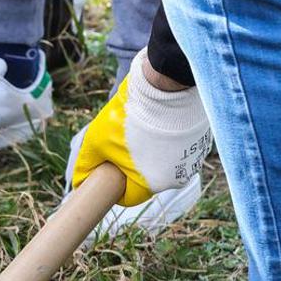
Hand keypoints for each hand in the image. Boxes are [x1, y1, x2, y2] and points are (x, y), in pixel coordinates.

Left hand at [65, 53, 212, 206]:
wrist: (166, 83)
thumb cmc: (129, 116)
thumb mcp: (96, 141)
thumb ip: (86, 165)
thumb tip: (79, 181)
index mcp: (150, 184)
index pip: (128, 196)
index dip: (113, 184)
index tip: (108, 169)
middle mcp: (176, 178)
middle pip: (146, 178)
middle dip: (131, 165)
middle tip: (121, 144)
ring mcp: (192, 160)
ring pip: (163, 162)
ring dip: (151, 151)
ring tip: (141, 129)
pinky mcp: (201, 142)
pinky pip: (179, 147)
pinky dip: (168, 139)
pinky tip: (159, 123)